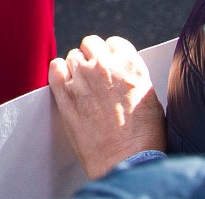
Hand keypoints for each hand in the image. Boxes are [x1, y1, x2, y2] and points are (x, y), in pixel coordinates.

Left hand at [48, 35, 166, 179]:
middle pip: (91, 44)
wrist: (128, 161)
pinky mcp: (65, 95)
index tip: (110, 67)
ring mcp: (83, 78)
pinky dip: (58, 73)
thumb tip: (124, 74)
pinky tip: (65, 85)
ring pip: (73, 56)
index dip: (111, 56)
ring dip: (76, 68)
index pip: (114, 43)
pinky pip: (55, 68)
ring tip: (82, 87)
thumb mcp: (149, 98)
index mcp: (130, 64)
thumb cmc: (144, 137)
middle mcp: (105, 65)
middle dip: (92, 57)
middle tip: (95, 76)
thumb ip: (133, 78)